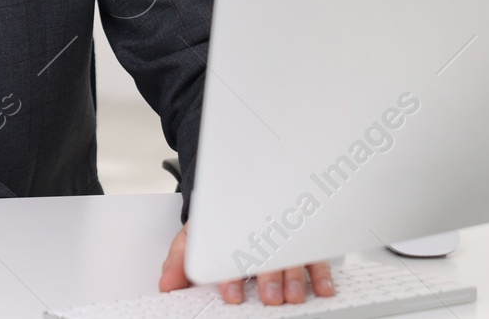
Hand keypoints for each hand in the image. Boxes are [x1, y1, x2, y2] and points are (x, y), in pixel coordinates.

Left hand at [159, 225, 333, 305]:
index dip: (231, 276)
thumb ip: (179, 262)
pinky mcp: (301, 242)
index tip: (232, 294)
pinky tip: (322, 288)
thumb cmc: (217, 222)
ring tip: (292, 296)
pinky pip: (315, 255)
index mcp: (230, 233)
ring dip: (295, 278)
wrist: (233, 190)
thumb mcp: (192, 238)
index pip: (230, 253)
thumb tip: (167, 286)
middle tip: (270, 298)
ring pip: (293, 256)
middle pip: (267, 256)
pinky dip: (321, 272)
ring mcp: (281, 238)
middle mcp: (259, 234)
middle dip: (269, 279)